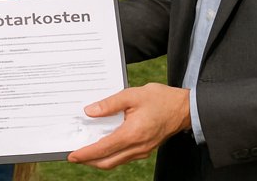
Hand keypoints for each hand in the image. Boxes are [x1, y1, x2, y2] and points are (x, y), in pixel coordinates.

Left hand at [67, 83, 190, 169]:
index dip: (85, 153)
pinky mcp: (145, 149)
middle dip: (89, 161)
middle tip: (74, 156)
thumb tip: (89, 112)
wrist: (184, 108)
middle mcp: (137, 147)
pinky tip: (104, 147)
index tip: (72, 155)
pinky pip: (124, 158)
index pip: (103, 149)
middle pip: (107, 162)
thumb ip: (109, 104)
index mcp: (132, 134)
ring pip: (116, 162)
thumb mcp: (132, 95)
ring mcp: (142, 151)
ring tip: (86, 152)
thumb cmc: (160, 99)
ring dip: (99, 160)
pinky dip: (111, 156)